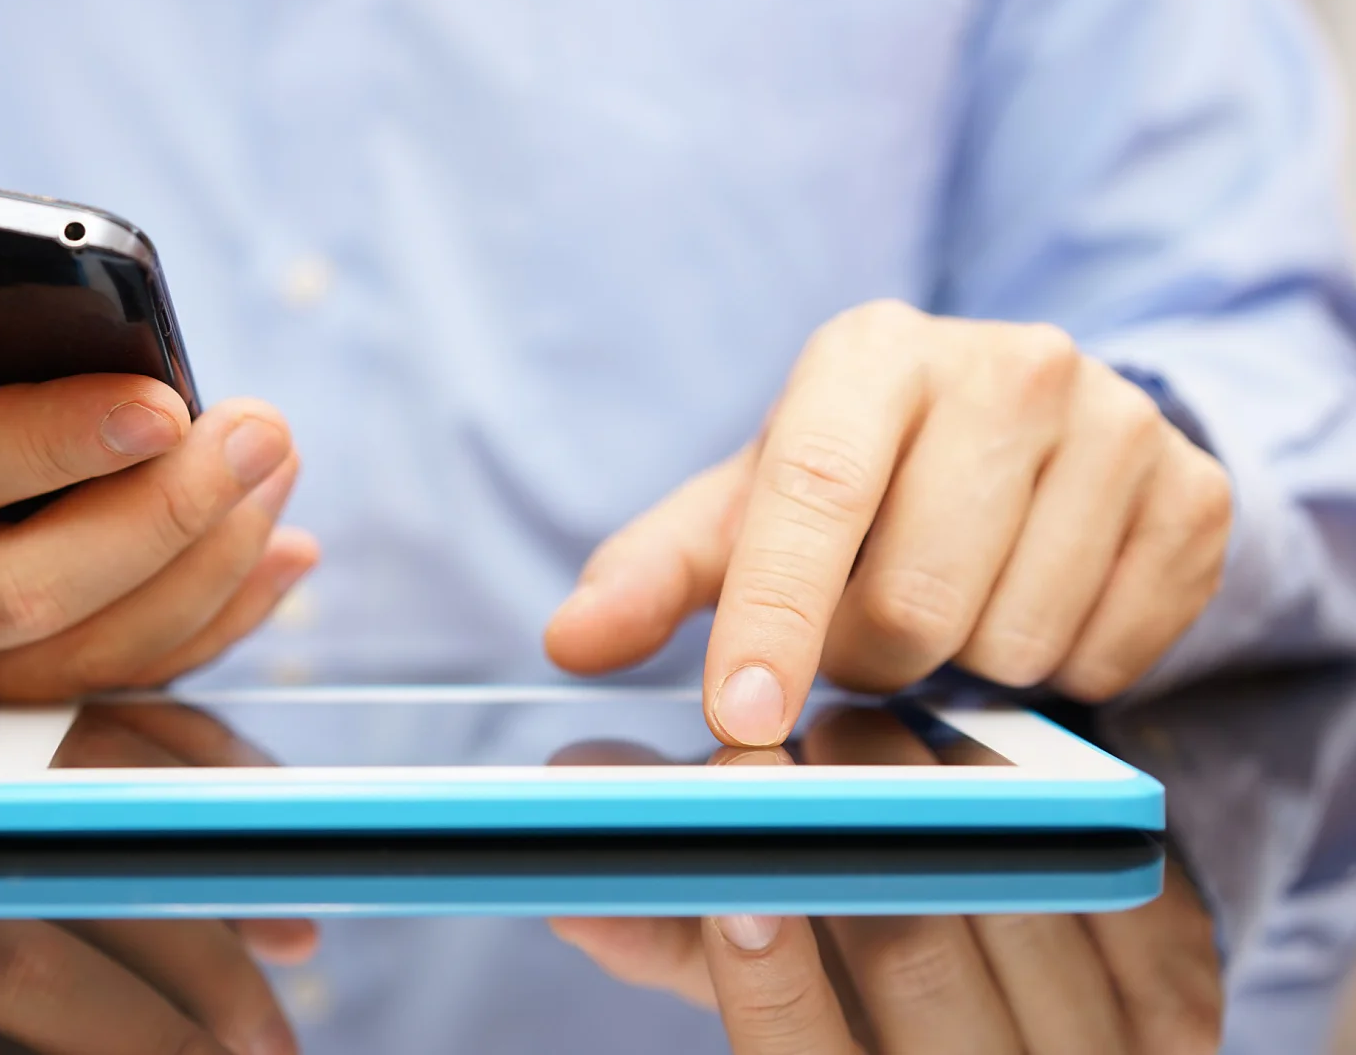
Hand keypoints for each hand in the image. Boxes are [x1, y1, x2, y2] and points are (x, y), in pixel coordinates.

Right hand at [0, 242, 317, 722]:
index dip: (51, 444)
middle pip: (27, 589)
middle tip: (258, 436)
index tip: (162, 400)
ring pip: (80, 655)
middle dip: (162, 517)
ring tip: (275, 476)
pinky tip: (276, 558)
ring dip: (202, 573)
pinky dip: (205, 630)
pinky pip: (105, 687)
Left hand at [547, 300, 1231, 744]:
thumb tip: (571, 638)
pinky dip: (1058, 666)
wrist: (1023, 432)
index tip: (742, 718)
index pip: (816, 492)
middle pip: (915, 602)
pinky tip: (1034, 602)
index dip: (774, 618)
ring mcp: (1117, 426)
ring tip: (952, 599)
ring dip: (962, 661)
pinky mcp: (1195, 495)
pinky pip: (1112, 655)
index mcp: (871, 353)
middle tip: (869, 618)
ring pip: (1014, 639)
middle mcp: (1008, 366)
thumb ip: (656, 571)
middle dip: (871, 652)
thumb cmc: (860, 477)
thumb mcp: (751, 507)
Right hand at [551, 709, 1223, 1054]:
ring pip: (1013, 911)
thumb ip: (668, 932)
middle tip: (798, 736)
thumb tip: (571, 888)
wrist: (1033, 1025)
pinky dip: (1034, 805)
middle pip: (916, 969)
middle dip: (848, 834)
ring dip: (937, 794)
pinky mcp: (1185, 1007)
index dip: (767, 981)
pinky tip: (977, 762)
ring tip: (876, 730)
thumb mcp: (765, 973)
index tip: (735, 880)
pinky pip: (1108, 882)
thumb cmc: (862, 988)